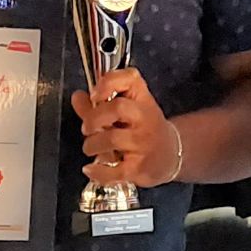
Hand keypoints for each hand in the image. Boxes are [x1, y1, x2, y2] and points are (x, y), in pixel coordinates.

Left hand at [71, 68, 181, 188]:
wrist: (171, 155)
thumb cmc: (145, 130)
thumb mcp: (127, 112)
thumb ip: (98, 105)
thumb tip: (78, 97)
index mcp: (142, 100)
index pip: (130, 79)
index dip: (108, 82)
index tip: (94, 94)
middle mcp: (145, 118)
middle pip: (117, 108)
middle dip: (93, 118)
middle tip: (88, 128)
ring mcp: (143, 143)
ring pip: (111, 139)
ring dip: (91, 145)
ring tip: (92, 148)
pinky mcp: (139, 167)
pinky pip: (114, 171)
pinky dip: (97, 172)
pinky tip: (92, 169)